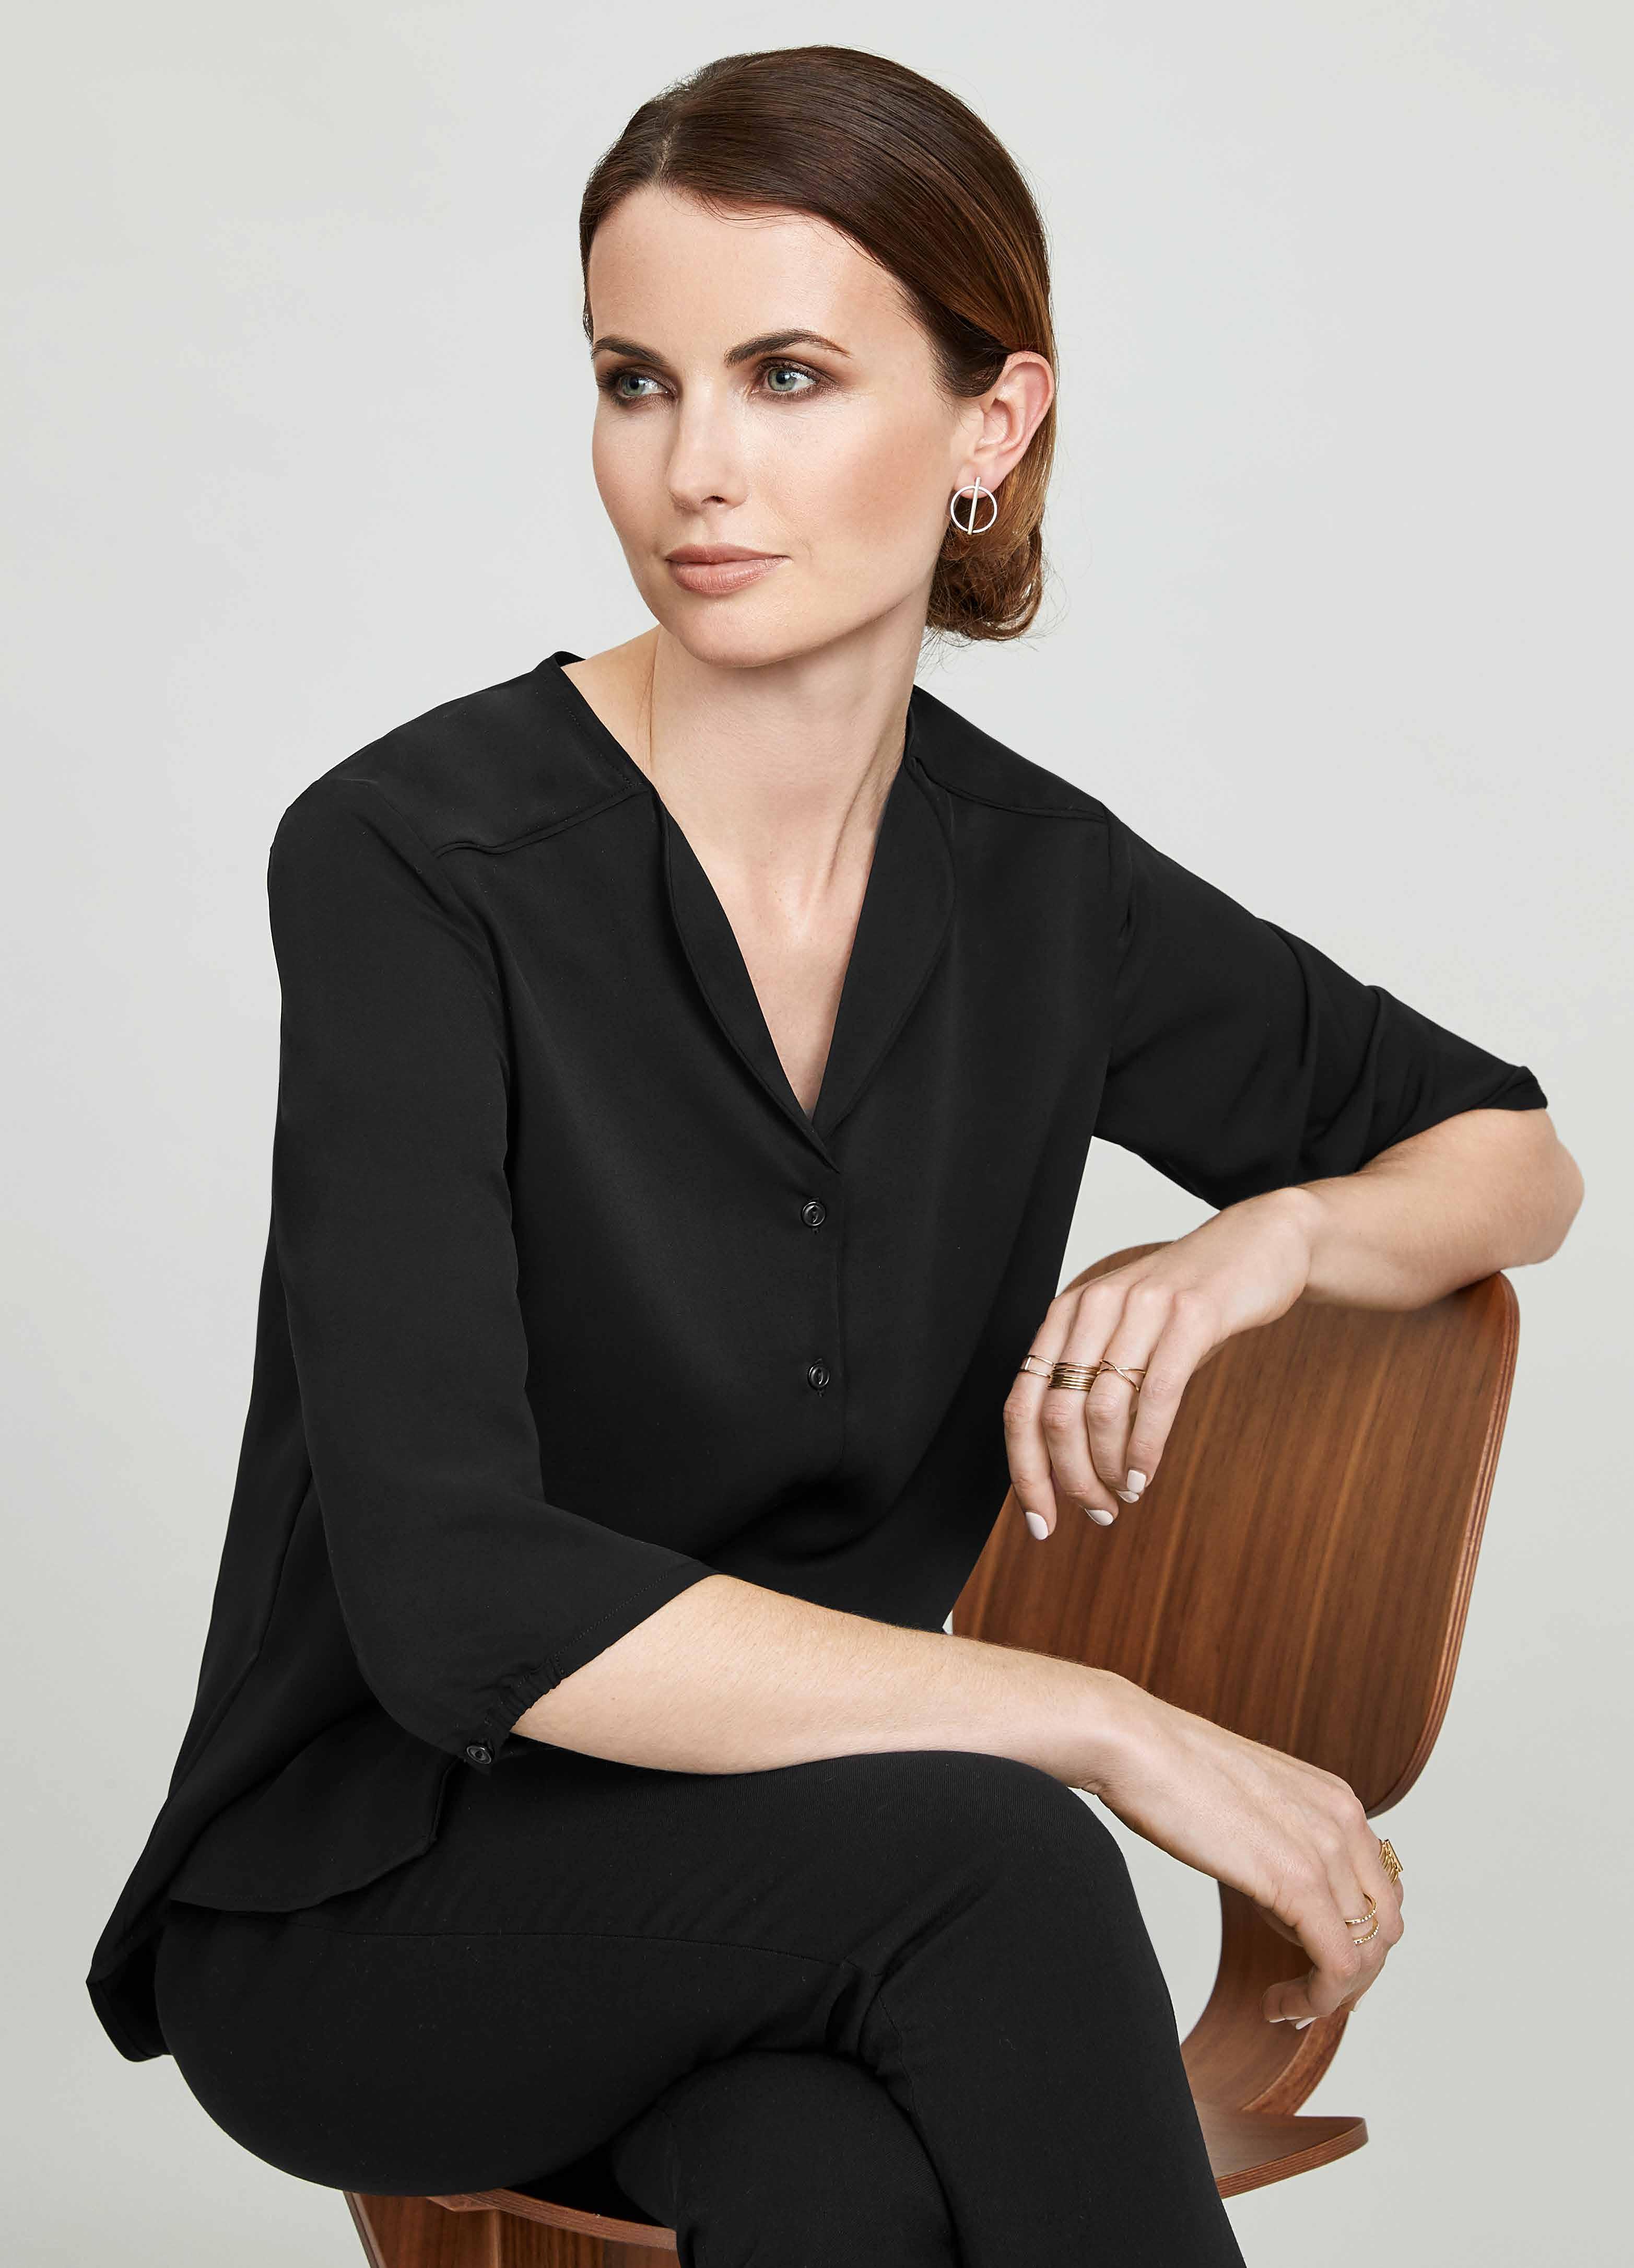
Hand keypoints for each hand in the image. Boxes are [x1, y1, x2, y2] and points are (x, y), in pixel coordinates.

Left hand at [1003, 1188, 1316, 1531]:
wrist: (1259, 1244)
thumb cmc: (1190, 1306)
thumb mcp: (1130, 1341)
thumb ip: (1097, 1390)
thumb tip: (1070, 1471)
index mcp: (1067, 1315)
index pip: (1022, 1404)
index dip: (1025, 1471)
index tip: (1040, 1520)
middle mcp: (1093, 1306)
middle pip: (1054, 1415)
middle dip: (1070, 1480)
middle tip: (1097, 1513)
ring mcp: (1141, 1307)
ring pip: (1100, 1410)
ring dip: (1110, 1470)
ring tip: (1126, 1495)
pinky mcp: (1190, 1314)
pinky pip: (1156, 1395)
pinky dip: (1146, 1448)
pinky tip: (1146, 1474)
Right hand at [1086, 1675, 1404, 2023]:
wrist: (1136, 1745)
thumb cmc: (1173, 1771)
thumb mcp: (1254, 1805)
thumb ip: (1283, 1842)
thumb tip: (1284, 1897)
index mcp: (1337, 1800)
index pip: (1381, 1889)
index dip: (1358, 1938)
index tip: (1319, 1967)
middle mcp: (1346, 1820)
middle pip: (1385, 1924)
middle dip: (1354, 1973)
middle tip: (1308, 1994)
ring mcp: (1327, 1850)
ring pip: (1367, 1951)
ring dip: (1331, 1993)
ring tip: (1287, 2004)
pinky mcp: (1299, 1881)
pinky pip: (1337, 1965)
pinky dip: (1315, 1999)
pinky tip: (1277, 2005)